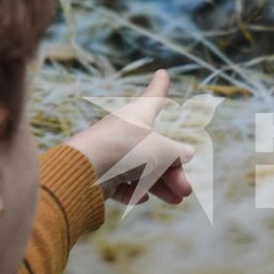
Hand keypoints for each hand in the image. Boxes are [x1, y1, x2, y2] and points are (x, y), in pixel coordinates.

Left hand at [65, 70, 196, 205]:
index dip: (160, 87)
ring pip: (141, 168)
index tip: (162, 73)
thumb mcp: (162, 150)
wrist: (86, 170)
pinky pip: (121, 182)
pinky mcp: (99, 173)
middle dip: (173, 170)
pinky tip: (143, 198)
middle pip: (155, 148)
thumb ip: (177, 152)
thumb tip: (187, 153)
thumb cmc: (127, 150)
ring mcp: (111, 152)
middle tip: (186, 190)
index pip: (154, 97)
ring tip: (176, 201)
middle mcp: (124, 130)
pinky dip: (133, 190)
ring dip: (161, 184)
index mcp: (138, 115)